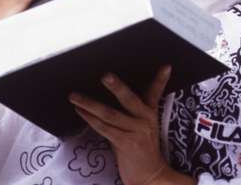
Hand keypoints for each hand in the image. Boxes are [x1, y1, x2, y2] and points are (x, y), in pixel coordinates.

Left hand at [70, 67, 194, 184]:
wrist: (149, 177)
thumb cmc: (140, 150)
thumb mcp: (140, 128)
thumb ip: (129, 113)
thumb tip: (106, 97)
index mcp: (150, 113)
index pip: (155, 92)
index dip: (160, 79)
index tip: (166, 66)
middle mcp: (145, 120)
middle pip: (129, 99)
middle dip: (117, 86)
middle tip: (105, 75)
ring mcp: (136, 132)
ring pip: (110, 114)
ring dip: (90, 104)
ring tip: (74, 96)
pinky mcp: (126, 144)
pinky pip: (105, 129)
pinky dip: (90, 119)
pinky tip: (80, 112)